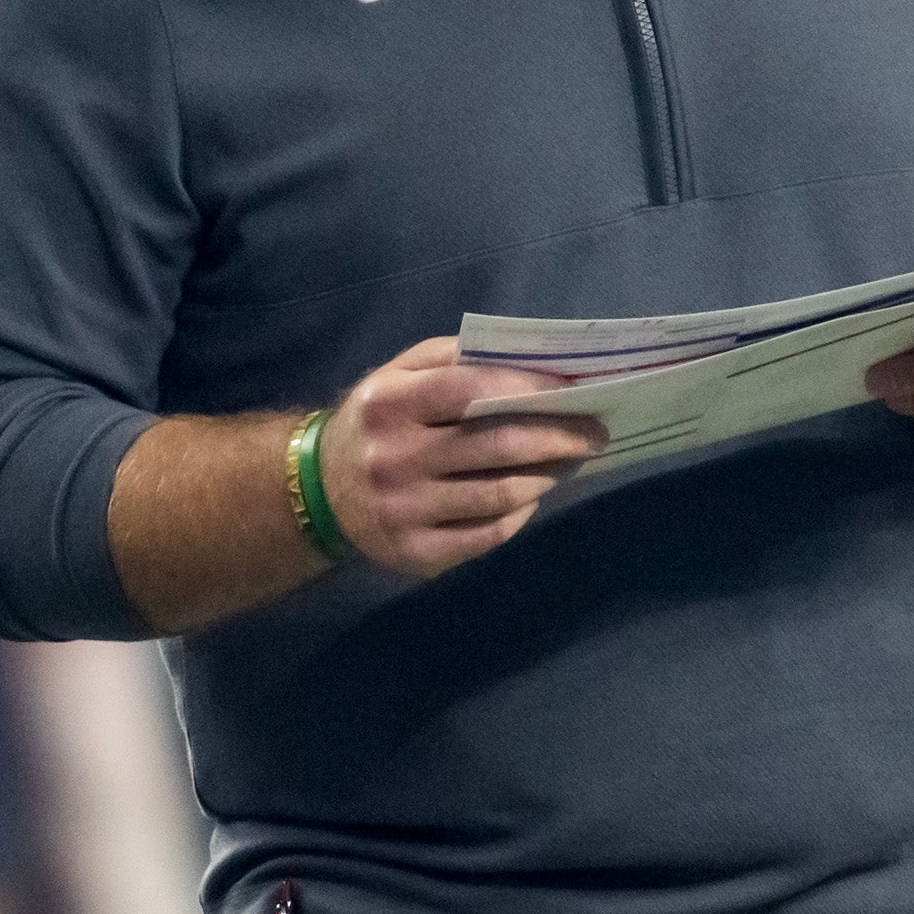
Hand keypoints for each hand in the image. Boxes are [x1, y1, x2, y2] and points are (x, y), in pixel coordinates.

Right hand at [319, 337, 607, 577]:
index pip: (469, 389)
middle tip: (594, 434)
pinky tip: (531, 496)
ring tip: (568, 463)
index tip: (574, 392)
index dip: (527, 388)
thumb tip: (527, 361)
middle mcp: (394, 459)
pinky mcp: (415, 554)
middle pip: (495, 446)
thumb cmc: (376, 423)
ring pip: (499, 495)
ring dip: (546, 476)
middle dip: (558, 438)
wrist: (318, 493)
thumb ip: (451, 360)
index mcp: (389, 404)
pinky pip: (488, 535)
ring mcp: (404, 512)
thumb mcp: (395, 376)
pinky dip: (520, 513)